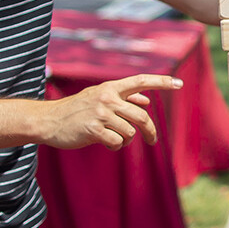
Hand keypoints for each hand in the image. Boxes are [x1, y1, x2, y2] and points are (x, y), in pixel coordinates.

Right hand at [37, 74, 180, 148]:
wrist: (49, 120)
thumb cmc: (76, 110)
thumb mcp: (99, 97)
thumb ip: (122, 98)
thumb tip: (146, 101)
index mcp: (110, 87)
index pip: (140, 80)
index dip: (161, 82)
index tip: (179, 84)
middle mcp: (107, 98)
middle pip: (141, 117)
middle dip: (150, 131)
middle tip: (152, 141)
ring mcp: (100, 114)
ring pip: (130, 133)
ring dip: (126, 141)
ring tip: (114, 139)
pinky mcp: (94, 130)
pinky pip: (117, 143)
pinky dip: (115, 146)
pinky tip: (105, 144)